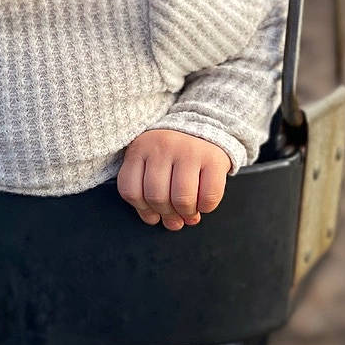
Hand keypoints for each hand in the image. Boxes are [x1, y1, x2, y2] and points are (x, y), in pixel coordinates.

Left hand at [117, 130, 231, 229]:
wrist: (205, 124)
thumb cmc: (173, 152)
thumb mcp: (150, 161)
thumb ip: (146, 188)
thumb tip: (155, 220)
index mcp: (140, 148)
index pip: (130, 191)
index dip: (143, 210)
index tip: (154, 213)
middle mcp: (163, 146)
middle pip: (156, 197)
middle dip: (167, 214)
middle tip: (175, 216)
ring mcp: (189, 150)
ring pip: (182, 199)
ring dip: (186, 213)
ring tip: (189, 211)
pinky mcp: (214, 158)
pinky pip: (208, 196)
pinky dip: (206, 208)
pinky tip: (203, 203)